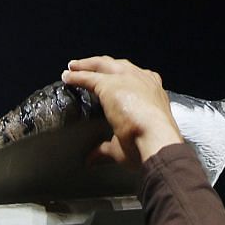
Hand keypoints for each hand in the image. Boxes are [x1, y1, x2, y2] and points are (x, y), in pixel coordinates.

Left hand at [61, 56, 182, 165]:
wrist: (157, 138)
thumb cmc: (151, 143)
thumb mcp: (127, 145)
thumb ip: (106, 149)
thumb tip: (92, 159)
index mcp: (152, 92)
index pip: (135, 77)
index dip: (121, 77)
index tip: (111, 79)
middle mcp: (142, 79)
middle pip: (117, 66)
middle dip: (100, 65)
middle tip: (86, 68)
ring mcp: (126, 79)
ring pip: (103, 65)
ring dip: (87, 65)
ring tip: (73, 68)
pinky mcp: (110, 84)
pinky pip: (89, 76)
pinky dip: (77, 76)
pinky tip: (67, 77)